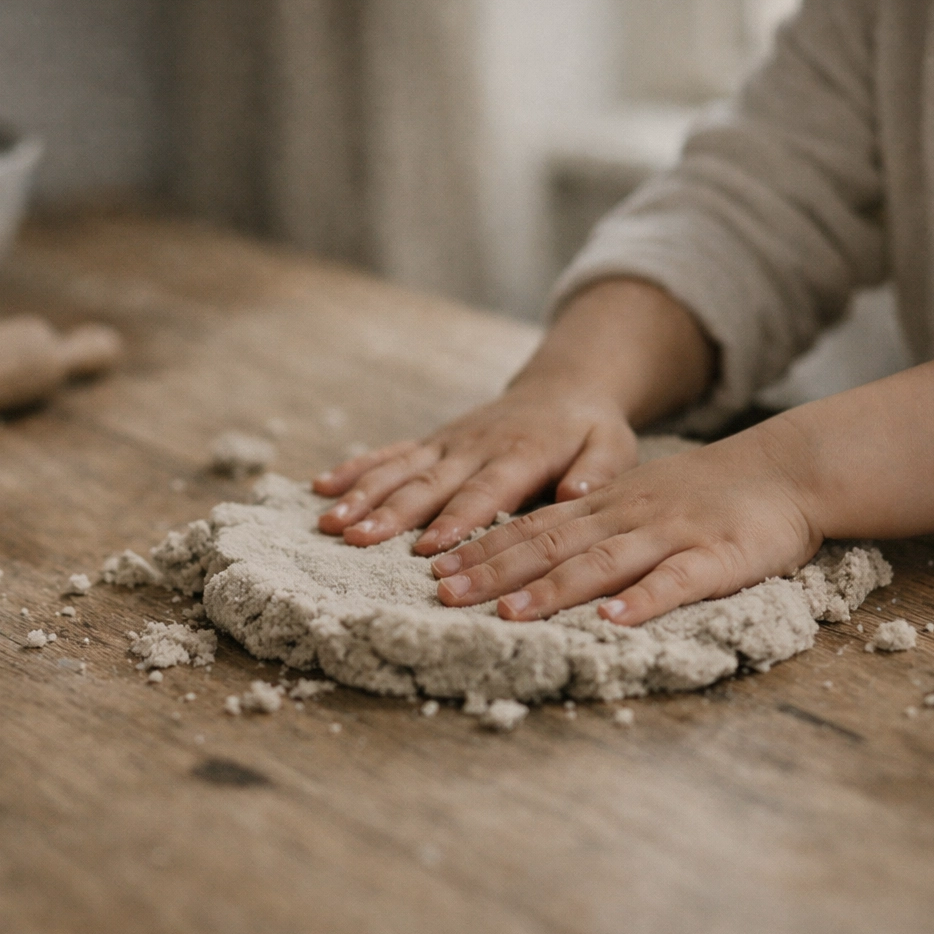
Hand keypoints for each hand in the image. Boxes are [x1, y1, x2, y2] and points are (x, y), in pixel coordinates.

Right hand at [313, 384, 639, 555]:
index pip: (485, 491)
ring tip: (330, 523)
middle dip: (390, 513)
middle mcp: (476, 446)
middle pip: (429, 484)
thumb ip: (598, 470)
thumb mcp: (614, 445)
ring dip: (362, 495)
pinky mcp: (433, 442)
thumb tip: (577, 494)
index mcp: (521, 452)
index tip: (427, 547)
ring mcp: (448, 442)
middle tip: (356, 538)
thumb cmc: (591, 429)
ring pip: (400, 470)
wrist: (564, 387)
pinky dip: (355, 469)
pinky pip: (390, 454)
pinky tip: (320, 487)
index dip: (456, 519)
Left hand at [427, 420, 820, 624]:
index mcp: (606, 507)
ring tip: (510, 613)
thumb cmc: (709, 495)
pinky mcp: (717, 556)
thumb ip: (593, 524)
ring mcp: (671, 535)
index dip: (483, 549)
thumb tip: (533, 556)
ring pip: (602, 562)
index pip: (532, 527)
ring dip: (553, 589)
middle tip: (445, 595)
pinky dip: (644, 600)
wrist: (787, 469)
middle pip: (552, 545)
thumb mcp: (640, 500)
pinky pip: (677, 580)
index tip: (436, 571)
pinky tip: (614, 621)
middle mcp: (628, 517)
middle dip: (495, 571)